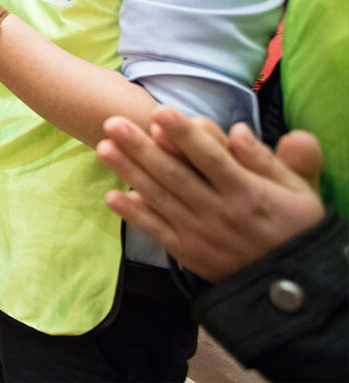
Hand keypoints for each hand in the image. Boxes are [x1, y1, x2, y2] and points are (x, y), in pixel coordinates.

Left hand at [97, 106, 325, 281]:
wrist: (293, 289)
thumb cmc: (296, 229)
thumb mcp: (298, 192)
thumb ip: (266, 161)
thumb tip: (237, 130)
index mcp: (246, 192)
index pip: (209, 158)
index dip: (184, 135)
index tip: (160, 112)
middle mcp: (218, 212)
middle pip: (174, 174)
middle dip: (141, 147)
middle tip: (111, 122)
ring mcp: (200, 234)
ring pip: (159, 198)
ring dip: (129, 172)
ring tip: (104, 148)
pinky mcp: (188, 253)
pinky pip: (157, 230)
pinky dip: (134, 215)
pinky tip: (111, 196)